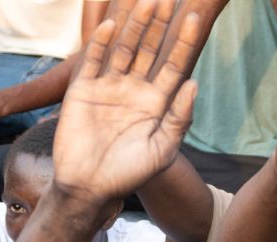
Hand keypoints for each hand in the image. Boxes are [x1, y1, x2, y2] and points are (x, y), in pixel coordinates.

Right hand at [49, 0, 202, 203]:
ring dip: (134, 26)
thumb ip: (179, 117)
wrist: (89, 188)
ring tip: (146, 2)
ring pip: (125, 49)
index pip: (173, 65)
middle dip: (159, 25)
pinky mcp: (83, 91)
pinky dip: (103, 43)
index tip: (194, 18)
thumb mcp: (163, 149)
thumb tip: (193, 82)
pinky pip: (94, 60)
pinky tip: (114, 25)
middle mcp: (133, 91)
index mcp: (155, 104)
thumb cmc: (129, 174)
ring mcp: (107, 88)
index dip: (184, 42)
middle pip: (150, 50)